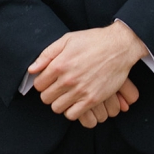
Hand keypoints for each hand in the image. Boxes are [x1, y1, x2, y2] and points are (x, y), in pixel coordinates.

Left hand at [29, 23, 148, 122]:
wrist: (120, 46)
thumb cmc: (94, 40)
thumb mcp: (68, 39)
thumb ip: (47, 54)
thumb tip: (32, 70)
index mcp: (60, 64)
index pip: (39, 85)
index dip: (43, 82)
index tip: (51, 80)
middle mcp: (68, 79)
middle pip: (46, 98)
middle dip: (50, 93)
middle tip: (60, 87)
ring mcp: (80, 90)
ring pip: (57, 108)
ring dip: (60, 102)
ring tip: (68, 94)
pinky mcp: (92, 99)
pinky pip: (72, 114)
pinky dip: (72, 110)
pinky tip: (77, 101)